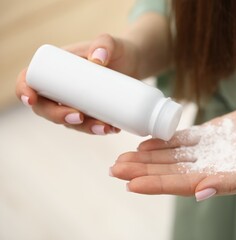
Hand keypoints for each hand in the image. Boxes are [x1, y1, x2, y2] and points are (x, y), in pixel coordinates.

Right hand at [15, 33, 139, 134]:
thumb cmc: (117, 50)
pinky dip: (98, 129)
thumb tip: (97, 59)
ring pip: (69, 121)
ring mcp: (75, 101)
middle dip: (59, 117)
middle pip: (46, 107)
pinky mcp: (90, 111)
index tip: (32, 99)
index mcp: (54, 67)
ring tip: (105, 127)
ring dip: (84, 128)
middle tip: (80, 117)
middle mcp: (60, 87)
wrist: (134, 63)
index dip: (24, 91)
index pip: (29, 79)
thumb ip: (105, 43)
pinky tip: (112, 129)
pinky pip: (88, 124)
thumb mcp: (111, 42)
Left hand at [110, 99, 235, 200]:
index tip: (130, 183)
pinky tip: (145, 142)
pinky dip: (163, 141)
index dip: (155, 184)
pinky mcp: (209, 134)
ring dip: (147, 157)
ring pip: (170, 156)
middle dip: (142, 171)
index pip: (179, 184)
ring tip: (123, 157)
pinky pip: (181, 139)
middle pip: (168, 171)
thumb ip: (232, 181)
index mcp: (219, 179)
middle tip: (114, 169)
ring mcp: (207, 150)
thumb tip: (201, 193)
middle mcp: (208, 167)